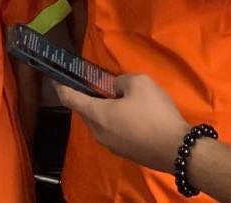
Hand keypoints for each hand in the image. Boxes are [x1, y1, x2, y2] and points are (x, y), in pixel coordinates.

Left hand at [54, 74, 189, 172]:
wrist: (176, 149)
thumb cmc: (154, 113)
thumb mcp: (139, 83)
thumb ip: (121, 81)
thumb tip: (117, 88)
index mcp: (96, 114)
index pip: (69, 98)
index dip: (60, 86)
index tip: (54, 78)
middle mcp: (98, 132)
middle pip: (84, 111)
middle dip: (86, 96)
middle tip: (94, 82)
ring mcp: (110, 145)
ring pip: (99, 122)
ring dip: (102, 109)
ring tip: (116, 96)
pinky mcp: (124, 152)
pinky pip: (112, 131)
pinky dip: (114, 120)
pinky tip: (131, 114)